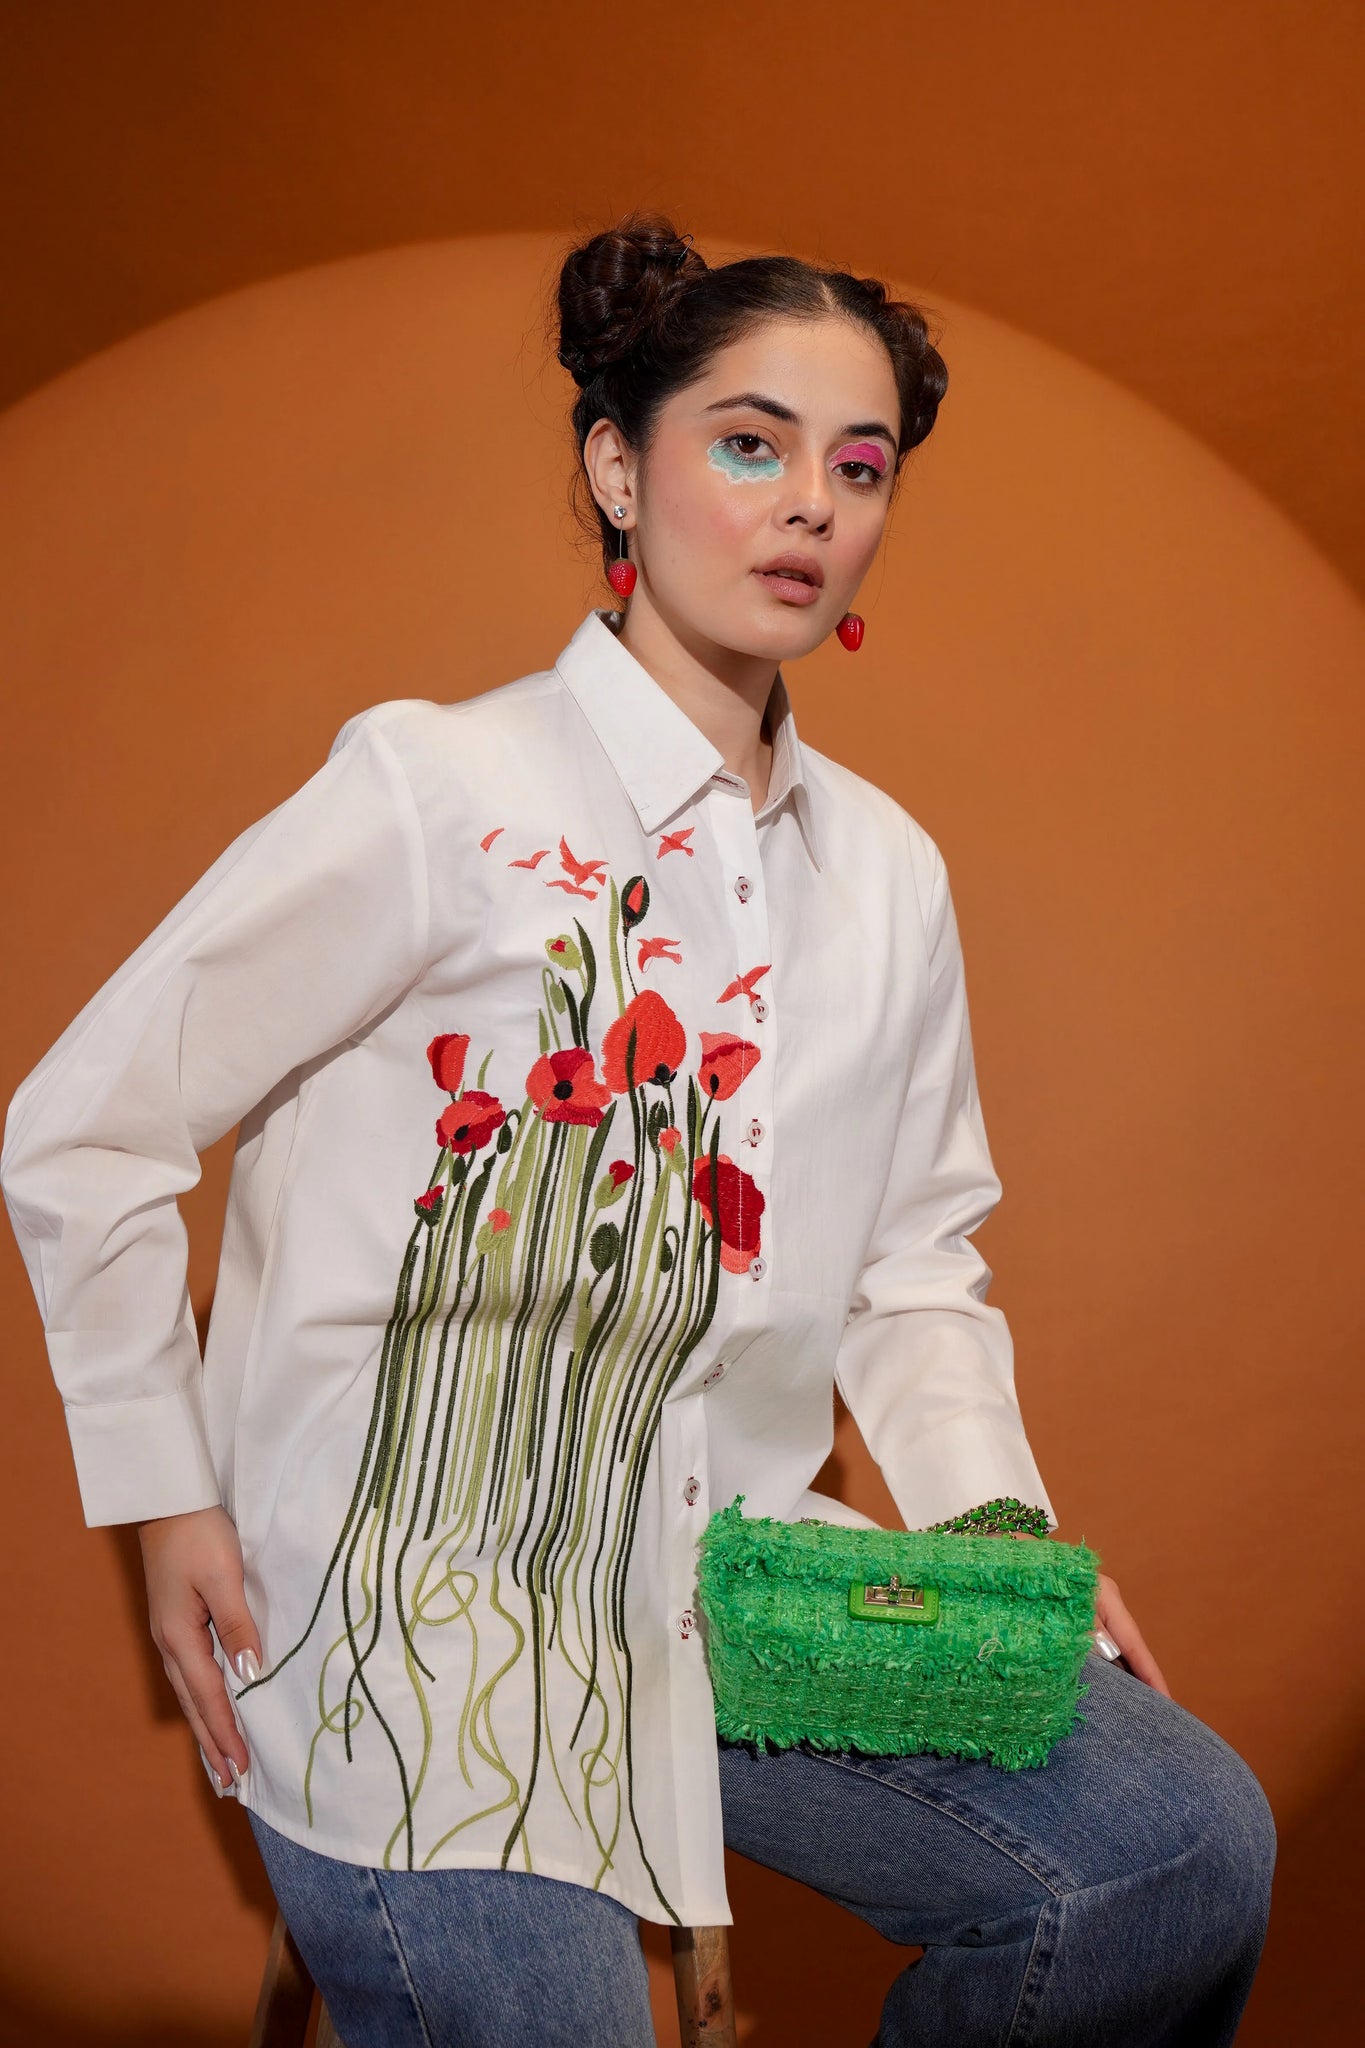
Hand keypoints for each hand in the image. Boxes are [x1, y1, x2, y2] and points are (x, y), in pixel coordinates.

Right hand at [138, 1504, 262, 1794]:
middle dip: (213, 1742)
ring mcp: (170, 1632)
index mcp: (180, 1636)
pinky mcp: (177, 1620)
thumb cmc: (199, 1533)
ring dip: (207, 1725)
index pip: (210, 1696)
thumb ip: (238, 1625)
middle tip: (230, 1781)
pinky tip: (211, 1705)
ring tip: (220, 1758)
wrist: (168, 1499)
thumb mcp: (224, 1577)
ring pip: (191, 1691)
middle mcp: (170, 1641)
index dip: (226, 1733)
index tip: (241, 1768)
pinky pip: (191, 1672)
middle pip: (195, 1703)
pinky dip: (203, 1698)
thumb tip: (250, 1672)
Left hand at [1006, 1532, 1171, 1695]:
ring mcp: (1090, 1611)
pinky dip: (1096, 1667)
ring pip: (1108, 1650)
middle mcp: (1103, 1604)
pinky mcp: (1074, 1619)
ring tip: (1128, 1710)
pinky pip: (1092, 1647)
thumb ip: (1085, 1634)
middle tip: (1152, 1716)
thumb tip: (1103, 1662)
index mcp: (1107, 1597)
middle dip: (1137, 1681)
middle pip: (1126, 1649)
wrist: (1007, 1554)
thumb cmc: (1037, 1575)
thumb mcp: (1063, 1608)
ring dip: (1115, 1676)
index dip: (1150, 1674)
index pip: (1135, 1643)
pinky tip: (1099, 1690)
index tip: (1166, 1701)